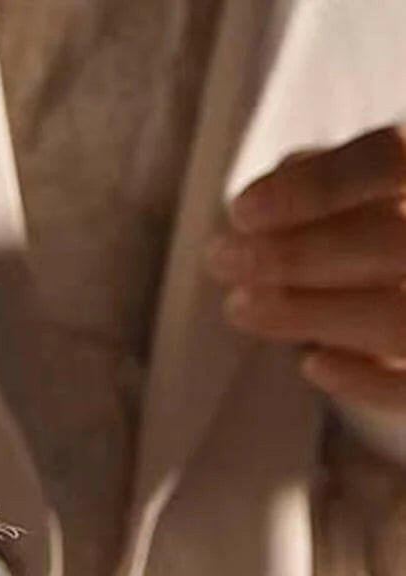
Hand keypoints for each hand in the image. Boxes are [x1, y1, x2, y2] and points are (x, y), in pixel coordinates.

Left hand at [205, 124, 405, 413]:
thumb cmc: (397, 228)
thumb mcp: (387, 188)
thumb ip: (343, 176)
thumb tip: (280, 180)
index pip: (391, 161)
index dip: (315, 187)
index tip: (241, 210)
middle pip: (390, 243)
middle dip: (294, 256)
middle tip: (221, 260)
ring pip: (395, 319)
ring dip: (308, 315)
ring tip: (240, 307)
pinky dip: (362, 380)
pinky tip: (311, 363)